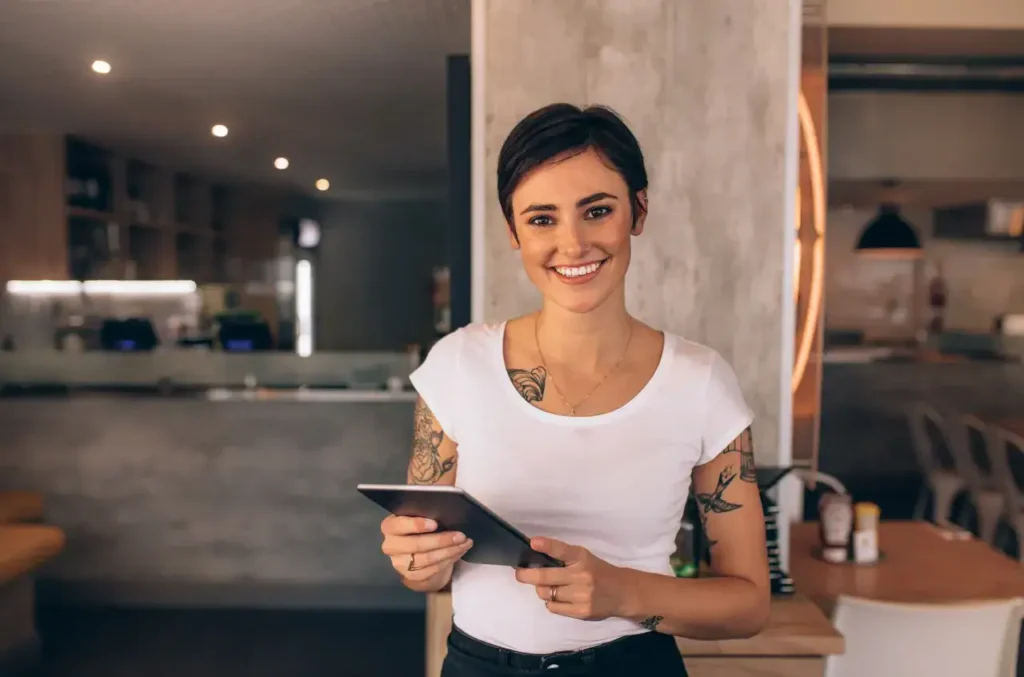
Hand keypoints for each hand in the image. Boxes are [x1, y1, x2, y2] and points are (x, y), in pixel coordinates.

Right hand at [380, 515, 473, 581]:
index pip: (398, 525)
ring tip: (465, 543)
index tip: (434, 523)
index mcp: (390, 526)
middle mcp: (390, 546)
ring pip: (427, 560)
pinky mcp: (410, 577)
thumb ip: (425, 511)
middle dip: (441, 540)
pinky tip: (459, 551)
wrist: (416, 550)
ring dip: (449, 551)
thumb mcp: (420, 515)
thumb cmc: (420, 525)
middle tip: (461, 535)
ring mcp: (399, 564)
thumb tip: (446, 506)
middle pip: (416, 545)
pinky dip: (449, 560)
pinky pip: (432, 570)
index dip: (416, 525)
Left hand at [514, 537, 629, 620]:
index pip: (562, 550)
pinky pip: (554, 607)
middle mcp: (582, 575)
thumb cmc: (598, 571)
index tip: (532, 543)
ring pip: (547, 593)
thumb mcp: (584, 558)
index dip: (546, 545)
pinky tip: (559, 598)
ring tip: (548, 586)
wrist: (622, 592)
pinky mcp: (581, 611)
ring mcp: (582, 595)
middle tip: (519, 573)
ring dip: (541, 590)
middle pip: (546, 576)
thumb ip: (563, 558)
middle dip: (527, 575)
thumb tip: (535, 560)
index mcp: (582, 558)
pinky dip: (551, 602)